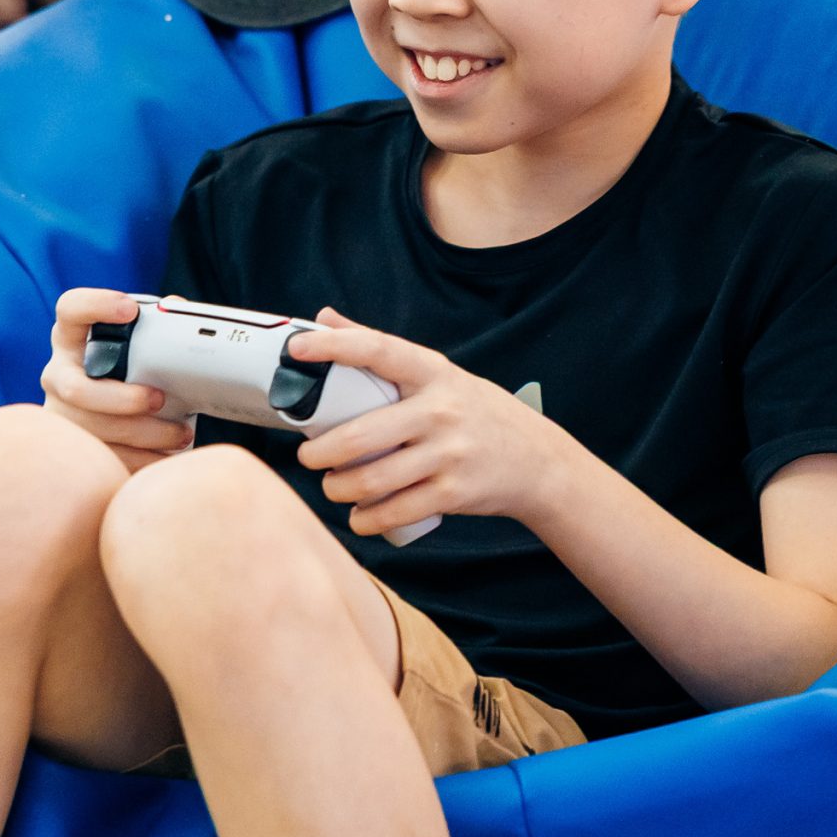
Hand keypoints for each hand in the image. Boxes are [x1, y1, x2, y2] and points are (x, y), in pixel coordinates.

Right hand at [41, 288, 196, 471]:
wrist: (112, 417)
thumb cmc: (128, 372)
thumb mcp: (136, 346)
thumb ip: (157, 327)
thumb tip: (179, 308)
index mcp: (72, 338)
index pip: (70, 310)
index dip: (95, 306)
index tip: (130, 310)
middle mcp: (58, 374)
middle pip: (76, 389)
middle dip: (122, 399)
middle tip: (159, 398)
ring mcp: (60, 413)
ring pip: (94, 431)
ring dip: (144, 434)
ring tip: (180, 434)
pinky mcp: (72, 448)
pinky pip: (106, 459)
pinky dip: (142, 460)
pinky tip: (166, 455)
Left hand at [286, 307, 569, 537]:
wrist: (538, 460)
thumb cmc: (474, 412)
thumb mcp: (438, 373)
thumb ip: (382, 349)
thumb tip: (322, 317)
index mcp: (433, 373)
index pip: (378, 350)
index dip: (334, 346)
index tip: (298, 348)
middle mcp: (440, 410)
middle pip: (360, 435)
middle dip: (320, 453)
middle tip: (309, 456)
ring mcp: (449, 453)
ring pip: (371, 480)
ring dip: (338, 490)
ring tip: (333, 487)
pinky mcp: (454, 493)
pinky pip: (394, 511)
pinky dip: (366, 519)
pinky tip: (359, 516)